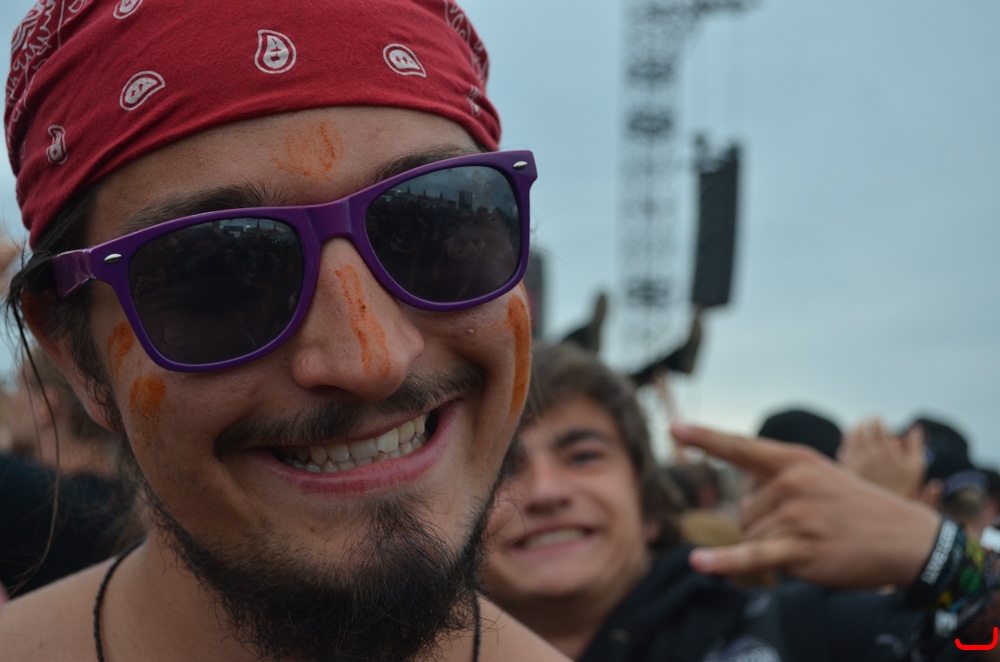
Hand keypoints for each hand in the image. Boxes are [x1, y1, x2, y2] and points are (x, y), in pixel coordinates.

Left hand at [671, 422, 941, 589]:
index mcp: (794, 459)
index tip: (673, 427)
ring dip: (774, 546)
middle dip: (766, 524)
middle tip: (810, 525)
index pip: (740, 447)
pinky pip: (753, 556)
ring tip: (815, 540)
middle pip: (744, 509)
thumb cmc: (856, 507)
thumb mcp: (818, 476)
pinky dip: (725, 562)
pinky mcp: (800, 549)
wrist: (906, 538)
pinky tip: (699, 563)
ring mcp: (795, 516)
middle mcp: (790, 483)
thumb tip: (740, 502)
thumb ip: (777, 480)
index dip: (705, 437)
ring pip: (750, 535)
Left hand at [838, 417, 923, 497]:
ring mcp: (854, 462)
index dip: (878, 420)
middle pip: (861, 430)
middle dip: (865, 423)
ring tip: (860, 428)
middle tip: (868, 421)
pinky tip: (852, 442)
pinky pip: (843, 450)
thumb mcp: (916, 468)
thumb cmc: (903, 488)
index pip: (877, 426)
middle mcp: (867, 455)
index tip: (879, 418)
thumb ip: (916, 446)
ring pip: (850, 438)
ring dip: (854, 430)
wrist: (885, 511)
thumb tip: (916, 429)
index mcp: (885, 452)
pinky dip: (847, 443)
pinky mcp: (845, 469)